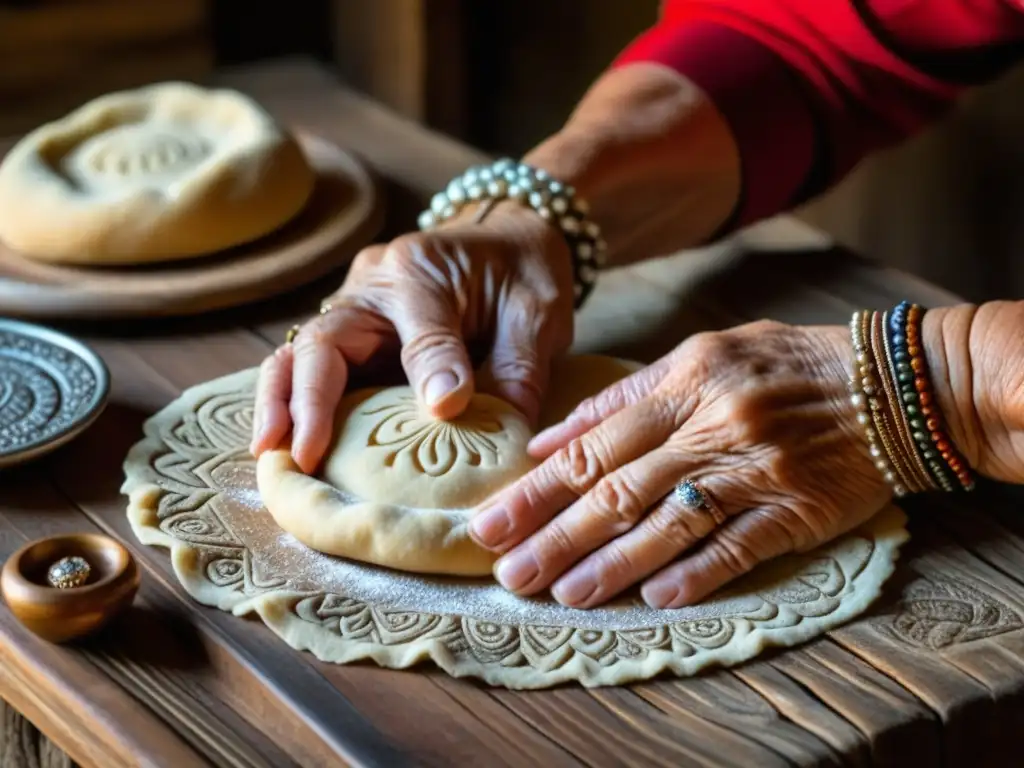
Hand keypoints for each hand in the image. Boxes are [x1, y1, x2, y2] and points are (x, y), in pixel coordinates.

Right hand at [251, 203, 574, 472]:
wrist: (508, 238)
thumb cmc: (522, 274)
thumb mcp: (535, 312)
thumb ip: (517, 367)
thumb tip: (495, 430)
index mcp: (421, 270)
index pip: (418, 328)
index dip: (428, 371)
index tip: (444, 411)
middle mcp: (373, 285)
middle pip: (324, 341)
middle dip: (307, 400)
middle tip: (302, 455)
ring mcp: (354, 310)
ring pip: (301, 354)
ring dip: (282, 403)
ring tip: (271, 453)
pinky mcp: (353, 336)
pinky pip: (312, 368)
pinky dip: (294, 402)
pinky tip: (285, 443)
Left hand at [469, 320, 890, 608]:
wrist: (893, 383)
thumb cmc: (786, 365)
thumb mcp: (703, 355)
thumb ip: (624, 397)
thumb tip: (550, 437)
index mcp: (683, 384)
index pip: (592, 445)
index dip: (536, 489)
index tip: (490, 523)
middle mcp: (711, 426)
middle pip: (617, 490)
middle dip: (556, 535)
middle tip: (509, 573)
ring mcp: (754, 469)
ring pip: (668, 523)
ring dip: (612, 565)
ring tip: (564, 595)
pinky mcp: (796, 508)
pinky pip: (738, 545)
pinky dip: (695, 572)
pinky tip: (655, 599)